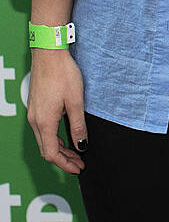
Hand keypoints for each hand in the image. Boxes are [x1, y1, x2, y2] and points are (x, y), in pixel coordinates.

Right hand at [27, 49, 86, 173]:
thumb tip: (81, 145)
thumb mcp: (76, 101)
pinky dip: (54, 137)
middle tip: (79, 163)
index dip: (65, 164)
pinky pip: (43, 129)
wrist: (49, 53)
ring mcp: (34, 113)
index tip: (78, 168)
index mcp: (44, 122)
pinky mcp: (36, 106)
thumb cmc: (62, 74)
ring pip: (44, 139)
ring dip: (59, 148)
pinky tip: (65, 135)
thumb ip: (78, 125)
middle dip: (63, 159)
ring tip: (75, 152)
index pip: (52, 153)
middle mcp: (35, 120)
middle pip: (46, 149)